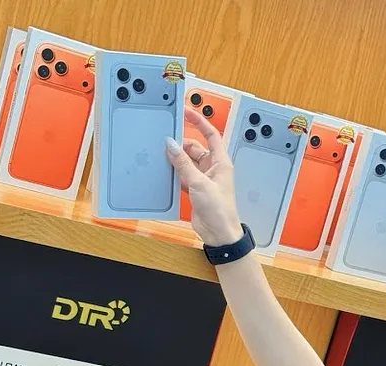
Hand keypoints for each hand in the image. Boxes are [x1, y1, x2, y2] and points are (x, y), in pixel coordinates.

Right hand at [165, 109, 243, 246]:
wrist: (219, 233)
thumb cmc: (219, 210)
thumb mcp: (199, 183)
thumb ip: (183, 163)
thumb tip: (171, 145)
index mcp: (221, 163)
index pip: (211, 135)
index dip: (199, 122)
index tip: (187, 112)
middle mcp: (213, 169)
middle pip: (195, 148)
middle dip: (181, 146)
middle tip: (167, 142)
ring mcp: (204, 179)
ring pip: (187, 162)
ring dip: (177, 161)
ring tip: (164, 158)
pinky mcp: (196, 190)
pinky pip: (183, 175)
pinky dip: (176, 174)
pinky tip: (167, 173)